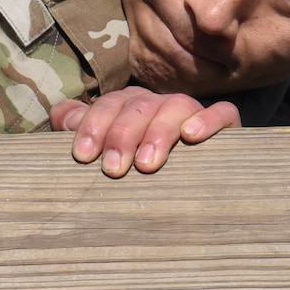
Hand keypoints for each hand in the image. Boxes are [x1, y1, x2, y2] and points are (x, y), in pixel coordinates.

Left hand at [50, 87, 239, 176]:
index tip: (84, 156)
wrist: (186, 187)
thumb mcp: (103, 149)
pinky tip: (191, 136)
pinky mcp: (224, 125)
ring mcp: (189, 111)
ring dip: (158, 132)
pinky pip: (222, 113)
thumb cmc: (132, 166)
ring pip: (176, 106)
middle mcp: (157, 103)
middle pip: (138, 106)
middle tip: (114, 169)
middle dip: (122, 135)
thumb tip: (64, 119)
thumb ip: (79, 130)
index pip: (109, 105)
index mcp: (127, 105)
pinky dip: (207, 120)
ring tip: (146, 164)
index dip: (94, 126)